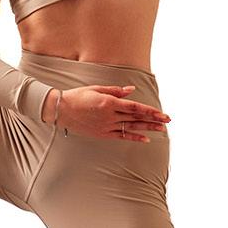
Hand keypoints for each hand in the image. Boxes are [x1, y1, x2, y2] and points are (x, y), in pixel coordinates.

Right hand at [54, 84, 169, 142]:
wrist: (60, 110)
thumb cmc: (77, 96)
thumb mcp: (96, 89)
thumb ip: (116, 91)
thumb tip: (132, 90)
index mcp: (109, 102)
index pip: (135, 107)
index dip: (150, 111)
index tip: (162, 113)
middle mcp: (109, 116)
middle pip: (136, 118)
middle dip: (153, 119)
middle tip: (167, 121)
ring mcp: (106, 126)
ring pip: (131, 127)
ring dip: (147, 128)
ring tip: (161, 129)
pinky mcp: (102, 134)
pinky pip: (121, 136)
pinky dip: (134, 137)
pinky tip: (145, 139)